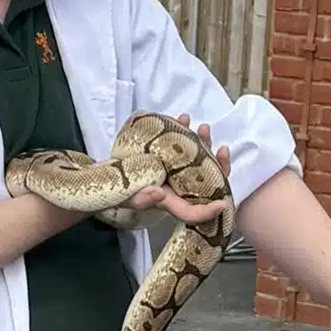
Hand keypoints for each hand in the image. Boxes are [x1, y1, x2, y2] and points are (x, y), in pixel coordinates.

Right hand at [129, 112, 231, 227]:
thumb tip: (158, 193)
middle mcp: (178, 187)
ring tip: (203, 128)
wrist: (108, 176)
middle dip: (217, 166)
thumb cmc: (120, 192)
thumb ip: (142, 198)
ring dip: (203, 143)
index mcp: (172, 202)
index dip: (208, 212)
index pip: (192, 213)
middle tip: (221, 148)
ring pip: (196, 160)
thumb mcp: (129, 198)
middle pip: (205, 182)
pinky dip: (184, 130)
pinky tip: (183, 118)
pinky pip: (180, 144)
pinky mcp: (167, 156)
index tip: (222, 204)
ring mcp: (174, 170)